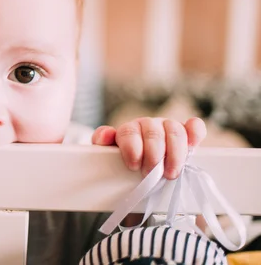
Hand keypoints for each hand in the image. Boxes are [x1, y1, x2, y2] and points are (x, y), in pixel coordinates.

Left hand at [92, 117, 206, 179]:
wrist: (143, 171)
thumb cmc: (126, 164)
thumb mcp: (109, 157)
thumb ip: (103, 144)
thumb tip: (105, 135)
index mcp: (129, 130)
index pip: (129, 133)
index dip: (132, 148)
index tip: (133, 166)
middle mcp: (149, 125)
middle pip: (153, 133)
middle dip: (153, 156)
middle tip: (152, 174)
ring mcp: (168, 127)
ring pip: (174, 131)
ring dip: (175, 154)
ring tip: (170, 173)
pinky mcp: (187, 133)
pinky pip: (194, 126)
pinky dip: (195, 133)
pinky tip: (193, 145)